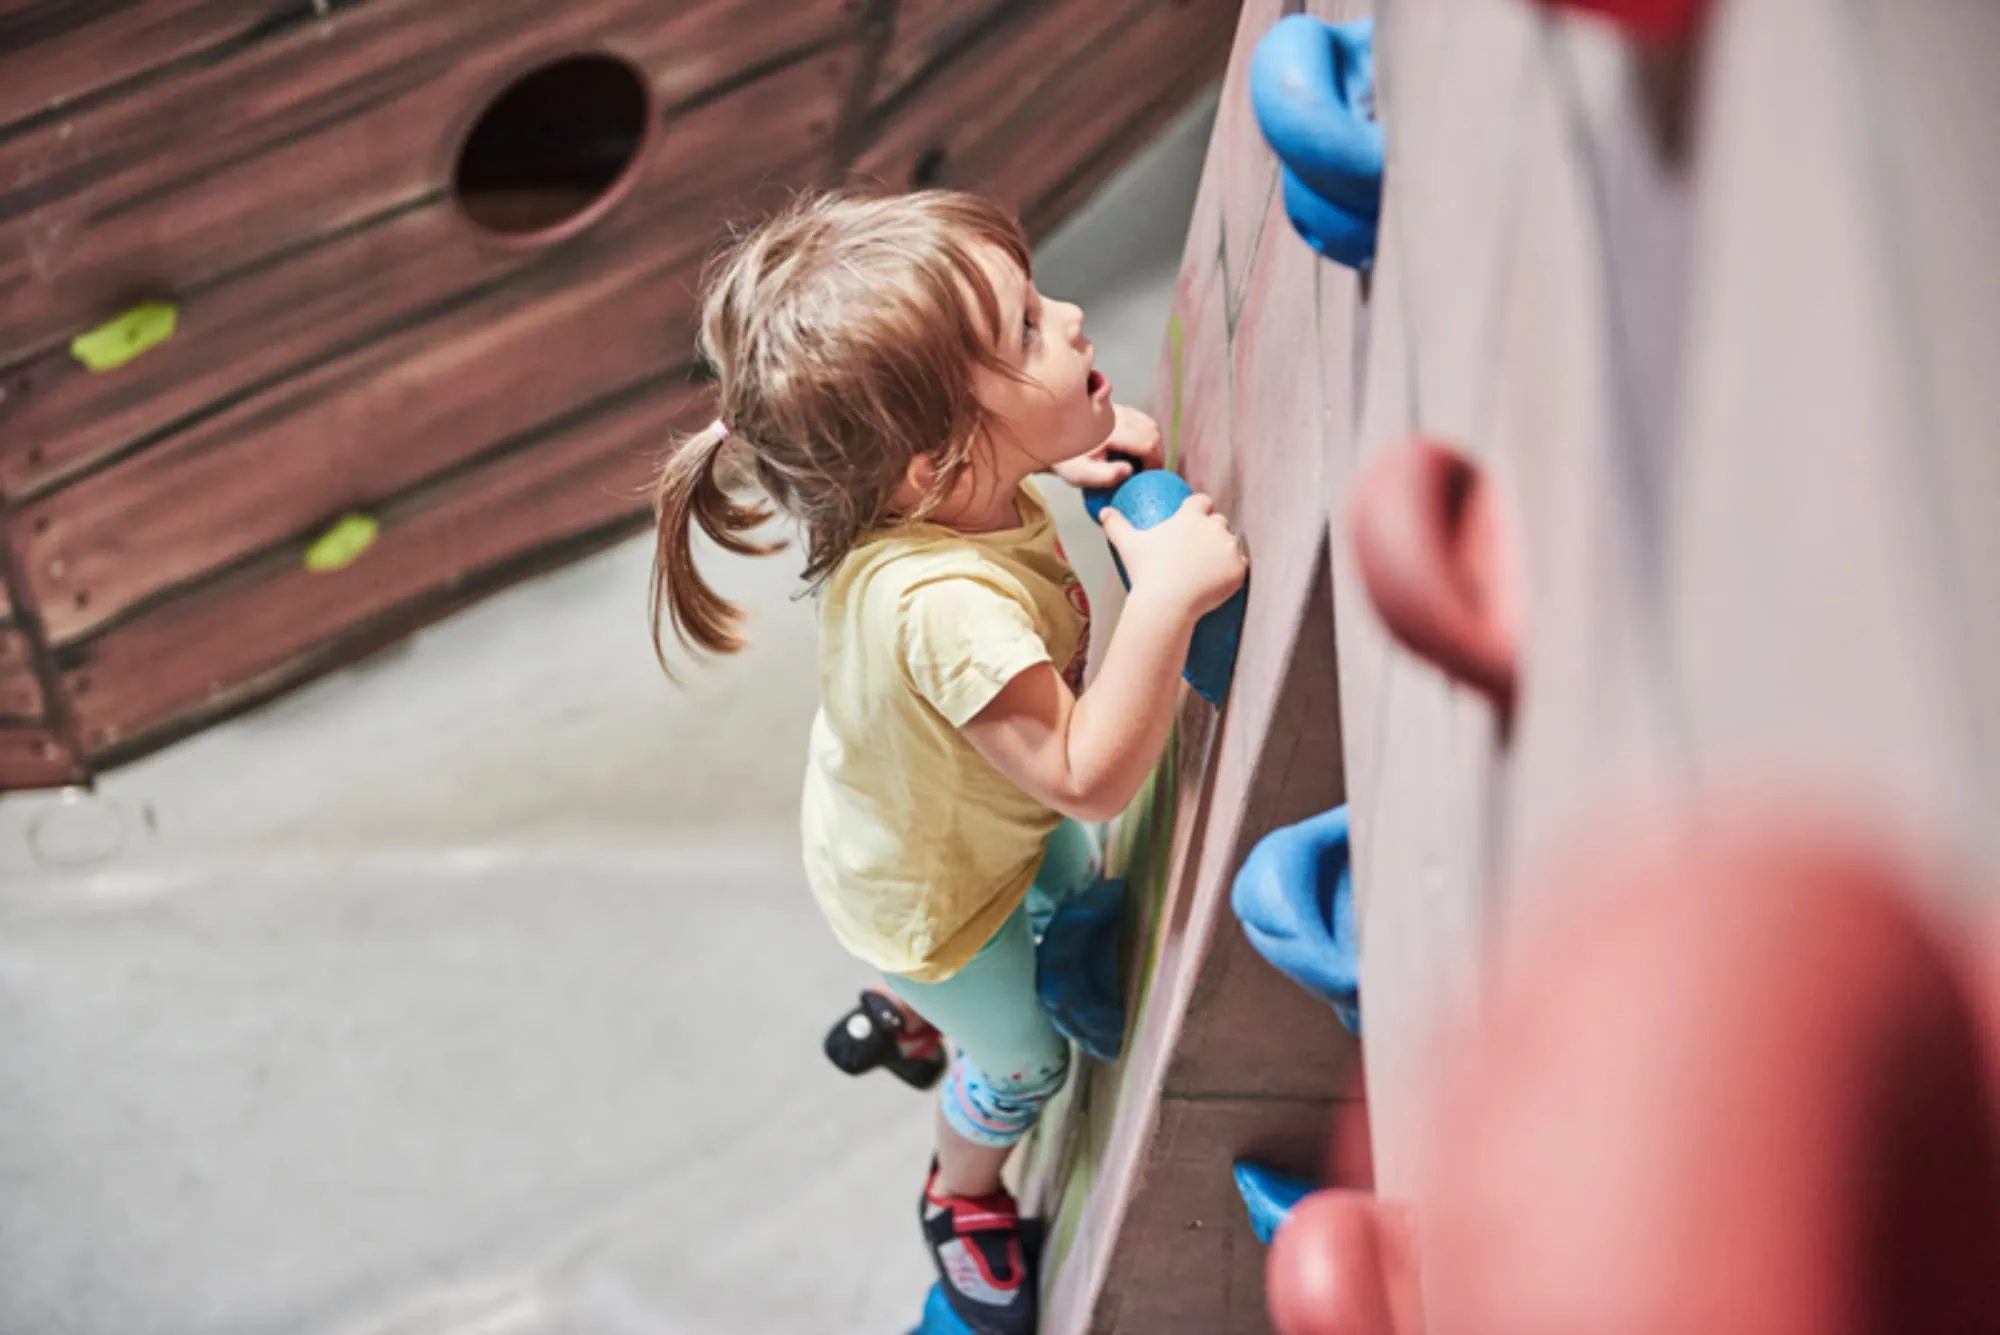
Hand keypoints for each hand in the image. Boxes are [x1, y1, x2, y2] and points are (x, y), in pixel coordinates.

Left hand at [1051, 403, 1165, 489]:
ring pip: (1148, 423)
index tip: (1151, 478)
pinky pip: (1140, 419)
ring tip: (1145, 463)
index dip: (1156, 463)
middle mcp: (1116, 414)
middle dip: (1157, 453)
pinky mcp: (1116, 407)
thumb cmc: (1066, 460)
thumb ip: (1106, 476)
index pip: (1148, 443)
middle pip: (1152, 430)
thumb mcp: (1081, 474)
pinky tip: (1136, 451)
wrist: (1048, 439)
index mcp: (1110, 429)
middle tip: (1151, 472)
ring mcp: (1117, 407)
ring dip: (1153, 443)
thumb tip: (1128, 470)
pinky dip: (1145, 435)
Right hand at [1100, 493, 1247, 618]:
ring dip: (1224, 551)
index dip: (1199, 510)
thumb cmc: (1147, 573)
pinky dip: (1233, 571)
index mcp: (1190, 516)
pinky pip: (1241, 565)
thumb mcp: (1128, 544)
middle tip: (1198, 552)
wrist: (1167, 603)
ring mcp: (1228, 547)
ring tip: (1209, 568)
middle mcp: (1213, 526)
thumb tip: (1103, 512)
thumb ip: (1116, 524)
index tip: (1192, 523)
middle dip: (1212, 532)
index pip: (1202, 501)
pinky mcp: (1239, 568)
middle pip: (1219, 522)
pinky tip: (1221, 579)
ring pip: (1231, 543)